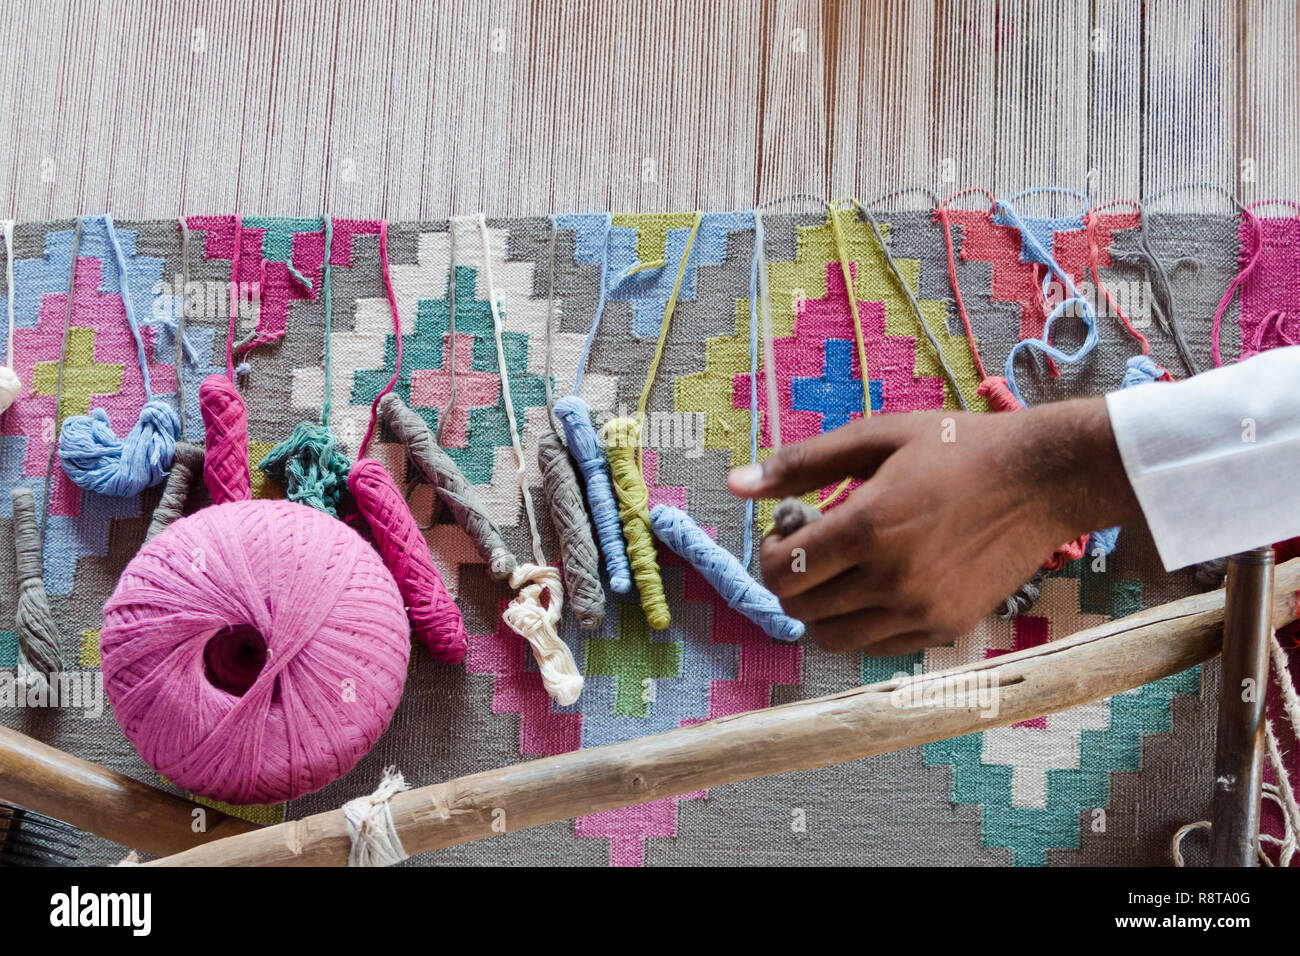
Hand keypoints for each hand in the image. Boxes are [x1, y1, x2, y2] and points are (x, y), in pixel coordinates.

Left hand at [727, 397, 1140, 654]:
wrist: (1044, 479)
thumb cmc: (957, 448)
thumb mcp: (877, 438)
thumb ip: (802, 464)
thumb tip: (734, 484)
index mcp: (866, 528)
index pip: (779, 572)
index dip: (770, 553)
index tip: (790, 530)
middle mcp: (890, 578)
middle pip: (800, 608)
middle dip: (791, 579)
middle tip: (815, 548)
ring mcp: (919, 609)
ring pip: (832, 637)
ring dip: (822, 608)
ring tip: (843, 571)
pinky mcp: (944, 627)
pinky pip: (875, 646)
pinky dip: (861, 623)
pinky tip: (878, 586)